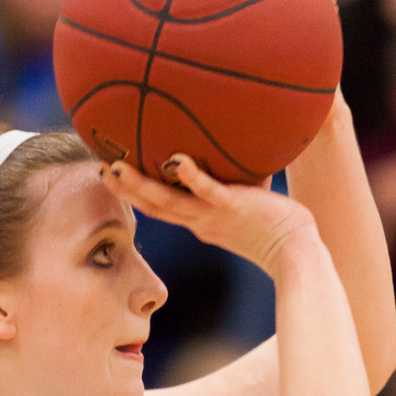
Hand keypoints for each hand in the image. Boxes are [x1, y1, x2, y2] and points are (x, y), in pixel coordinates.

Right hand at [100, 154, 315, 274]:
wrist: (296, 251)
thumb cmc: (278, 225)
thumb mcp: (246, 201)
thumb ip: (234, 178)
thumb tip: (235, 144)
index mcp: (199, 221)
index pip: (160, 207)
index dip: (134, 192)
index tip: (114, 174)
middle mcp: (199, 221)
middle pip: (152, 205)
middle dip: (124, 189)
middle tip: (100, 169)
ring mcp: (214, 215)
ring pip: (168, 202)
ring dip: (140, 186)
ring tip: (116, 167)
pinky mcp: (234, 207)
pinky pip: (208, 191)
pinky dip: (192, 177)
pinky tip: (177, 159)